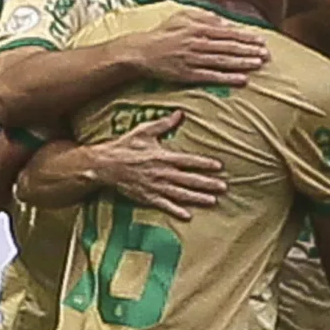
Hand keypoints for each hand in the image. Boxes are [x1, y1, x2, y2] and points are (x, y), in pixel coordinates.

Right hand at [89, 115, 225, 218]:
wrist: (105, 165)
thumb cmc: (125, 146)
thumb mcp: (144, 131)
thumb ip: (164, 124)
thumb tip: (180, 113)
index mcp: (163, 157)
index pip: (189, 161)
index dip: (204, 164)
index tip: (219, 167)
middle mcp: (162, 173)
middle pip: (189, 179)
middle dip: (207, 184)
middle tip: (224, 187)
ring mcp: (155, 186)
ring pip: (181, 194)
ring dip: (197, 198)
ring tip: (213, 201)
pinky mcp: (147, 196)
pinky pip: (164, 205)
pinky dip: (176, 210)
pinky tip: (188, 216)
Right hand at [118, 7, 268, 86]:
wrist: (142, 52)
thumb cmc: (163, 34)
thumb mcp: (182, 17)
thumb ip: (203, 16)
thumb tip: (223, 21)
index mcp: (197, 28)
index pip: (228, 32)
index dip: (246, 37)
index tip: (261, 40)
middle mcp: (197, 43)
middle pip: (229, 47)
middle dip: (249, 50)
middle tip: (267, 54)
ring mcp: (193, 59)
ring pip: (223, 61)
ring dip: (243, 63)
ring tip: (259, 65)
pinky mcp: (188, 74)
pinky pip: (212, 77)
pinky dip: (228, 78)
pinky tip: (242, 80)